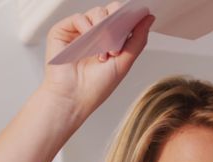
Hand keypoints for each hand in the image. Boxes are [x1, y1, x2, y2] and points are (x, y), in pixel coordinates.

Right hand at [41, 3, 153, 123]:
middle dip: (119, 22)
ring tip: (104, 52)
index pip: (122, 19)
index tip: (139, 19)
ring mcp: (79, 31)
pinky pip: (78, 17)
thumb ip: (138, 39)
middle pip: (111, 11)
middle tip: (119, 42)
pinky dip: (86, 27)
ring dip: (105, 30)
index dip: (130, 17)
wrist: (75, 98)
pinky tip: (89, 40)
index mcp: (110, 40)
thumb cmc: (97, 86)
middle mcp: (96, 33)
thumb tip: (149, 18)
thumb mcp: (125, 61)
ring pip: (97, 12)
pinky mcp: (63, 31)